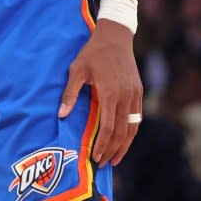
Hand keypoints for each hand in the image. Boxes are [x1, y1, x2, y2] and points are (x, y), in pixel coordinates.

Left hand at [58, 20, 142, 165]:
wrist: (115, 36)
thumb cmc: (92, 52)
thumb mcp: (77, 70)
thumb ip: (70, 93)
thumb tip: (61, 115)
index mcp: (110, 92)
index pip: (107, 128)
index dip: (102, 145)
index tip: (95, 157)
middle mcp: (125, 97)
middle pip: (121, 132)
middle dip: (112, 150)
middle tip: (103, 164)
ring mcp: (135, 95)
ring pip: (132, 128)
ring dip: (124, 146)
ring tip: (115, 159)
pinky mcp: (139, 92)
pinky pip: (137, 118)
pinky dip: (131, 132)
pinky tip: (123, 139)